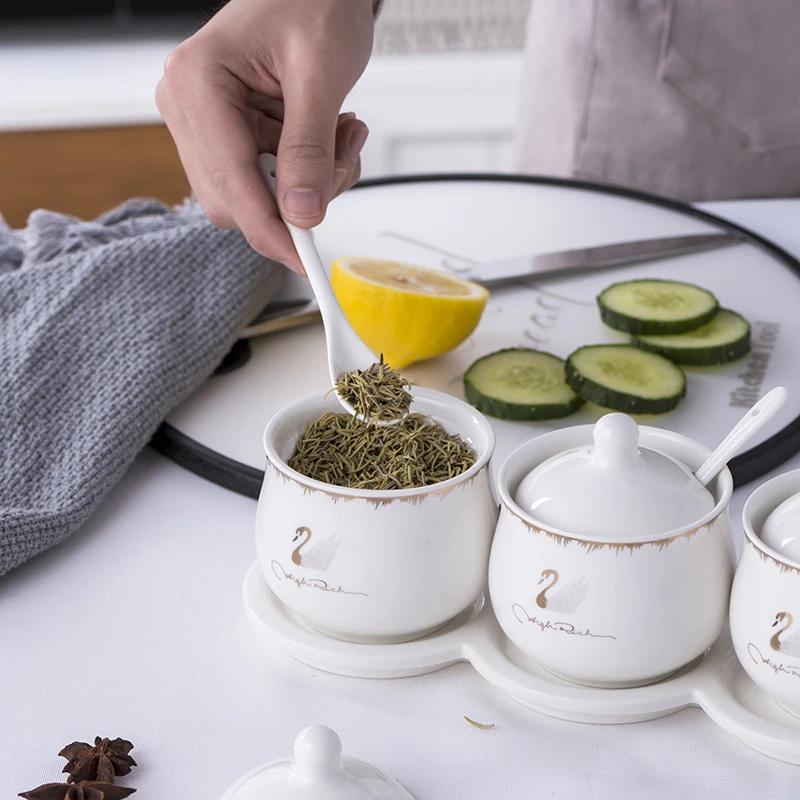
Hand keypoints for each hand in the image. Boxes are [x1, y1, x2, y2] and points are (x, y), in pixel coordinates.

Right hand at [156, 0, 374, 271]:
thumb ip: (310, 149)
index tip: (304, 261)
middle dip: (298, 199)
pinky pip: (266, 181)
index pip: (231, 184)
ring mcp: (206, 124)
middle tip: (342, 160)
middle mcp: (189, 107)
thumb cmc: (314, 2)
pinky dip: (305, 173)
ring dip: (308, 184)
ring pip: (255, 197)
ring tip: (341, 135)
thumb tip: (302, 214)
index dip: (271, 230)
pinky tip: (326, 136)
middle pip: (237, 201)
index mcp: (197, 82)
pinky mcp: (228, 134)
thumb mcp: (321, 74)